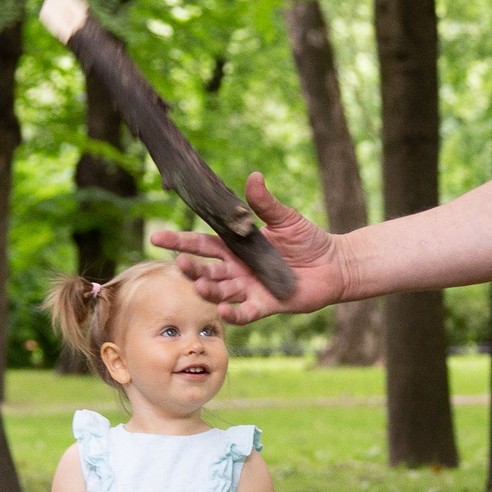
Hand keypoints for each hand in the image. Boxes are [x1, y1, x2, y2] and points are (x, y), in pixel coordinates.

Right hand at [149, 174, 346, 324]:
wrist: (334, 263)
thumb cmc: (307, 239)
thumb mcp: (285, 218)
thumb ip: (265, 203)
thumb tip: (254, 177)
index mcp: (236, 246)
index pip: (201, 243)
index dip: (179, 241)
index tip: (157, 237)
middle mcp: (236, 269)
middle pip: (206, 270)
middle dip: (191, 268)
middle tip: (181, 262)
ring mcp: (248, 288)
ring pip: (221, 292)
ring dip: (208, 290)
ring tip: (199, 285)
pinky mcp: (265, 305)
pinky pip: (245, 313)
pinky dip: (234, 314)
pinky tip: (225, 311)